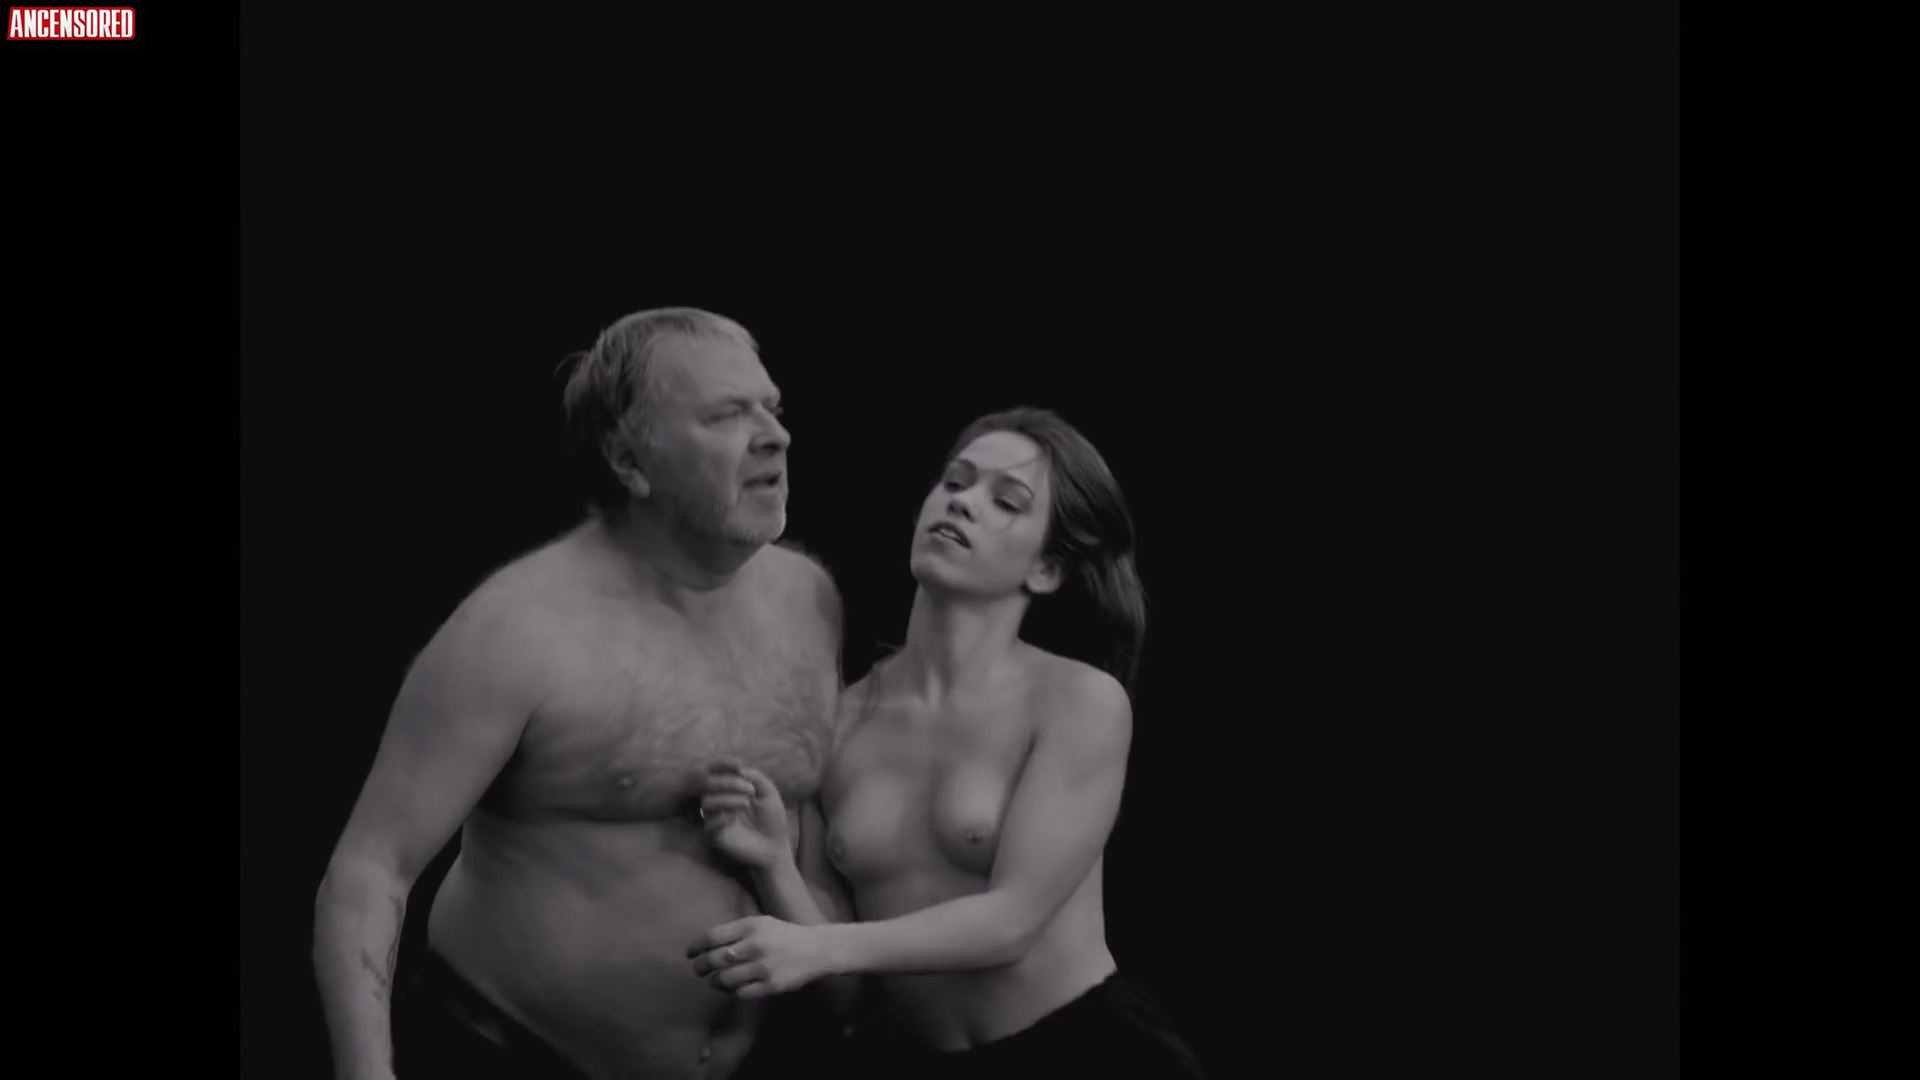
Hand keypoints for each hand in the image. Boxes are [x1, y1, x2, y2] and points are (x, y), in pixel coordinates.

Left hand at [686, 915, 837, 998]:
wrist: (815, 950)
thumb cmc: (783, 935)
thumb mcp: (760, 923)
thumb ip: (736, 931)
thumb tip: (707, 945)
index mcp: (750, 926)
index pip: (712, 937)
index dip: (696, 947)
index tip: (689, 954)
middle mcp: (754, 946)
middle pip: (714, 960)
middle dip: (700, 967)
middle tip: (697, 970)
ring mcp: (761, 968)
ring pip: (724, 979)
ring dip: (713, 981)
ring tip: (712, 980)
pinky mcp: (768, 986)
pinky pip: (739, 993)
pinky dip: (730, 991)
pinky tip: (729, 988)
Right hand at [698, 762, 791, 871]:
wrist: (775, 844)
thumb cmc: (772, 818)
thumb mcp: (768, 792)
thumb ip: (755, 777)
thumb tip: (739, 768)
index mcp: (729, 789)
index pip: (717, 773)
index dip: (722, 765)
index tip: (738, 765)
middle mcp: (719, 801)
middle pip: (708, 785)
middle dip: (728, 782)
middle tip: (751, 789)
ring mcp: (715, 818)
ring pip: (707, 803)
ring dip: (726, 798)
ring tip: (746, 803)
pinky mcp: (715, 836)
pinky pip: (709, 823)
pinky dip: (721, 816)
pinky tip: (735, 816)